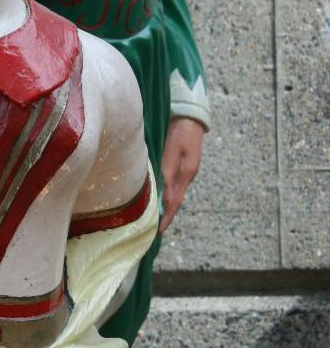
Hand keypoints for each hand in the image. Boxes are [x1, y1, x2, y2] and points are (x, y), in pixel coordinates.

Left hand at [159, 117, 204, 232]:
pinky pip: (173, 183)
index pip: (175, 201)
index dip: (167, 216)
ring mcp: (186, 170)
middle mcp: (187, 175)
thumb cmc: (180, 131)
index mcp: (187, 174)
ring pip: (174, 192)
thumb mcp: (173, 150)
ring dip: (166, 205)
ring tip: (157, 217)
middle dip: (167, 214)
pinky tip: (160, 196)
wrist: (190, 116)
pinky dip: (166, 192)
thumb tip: (164, 193)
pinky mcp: (182, 164)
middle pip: (175, 200)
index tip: (160, 230)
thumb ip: (167, 170)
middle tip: (157, 230)